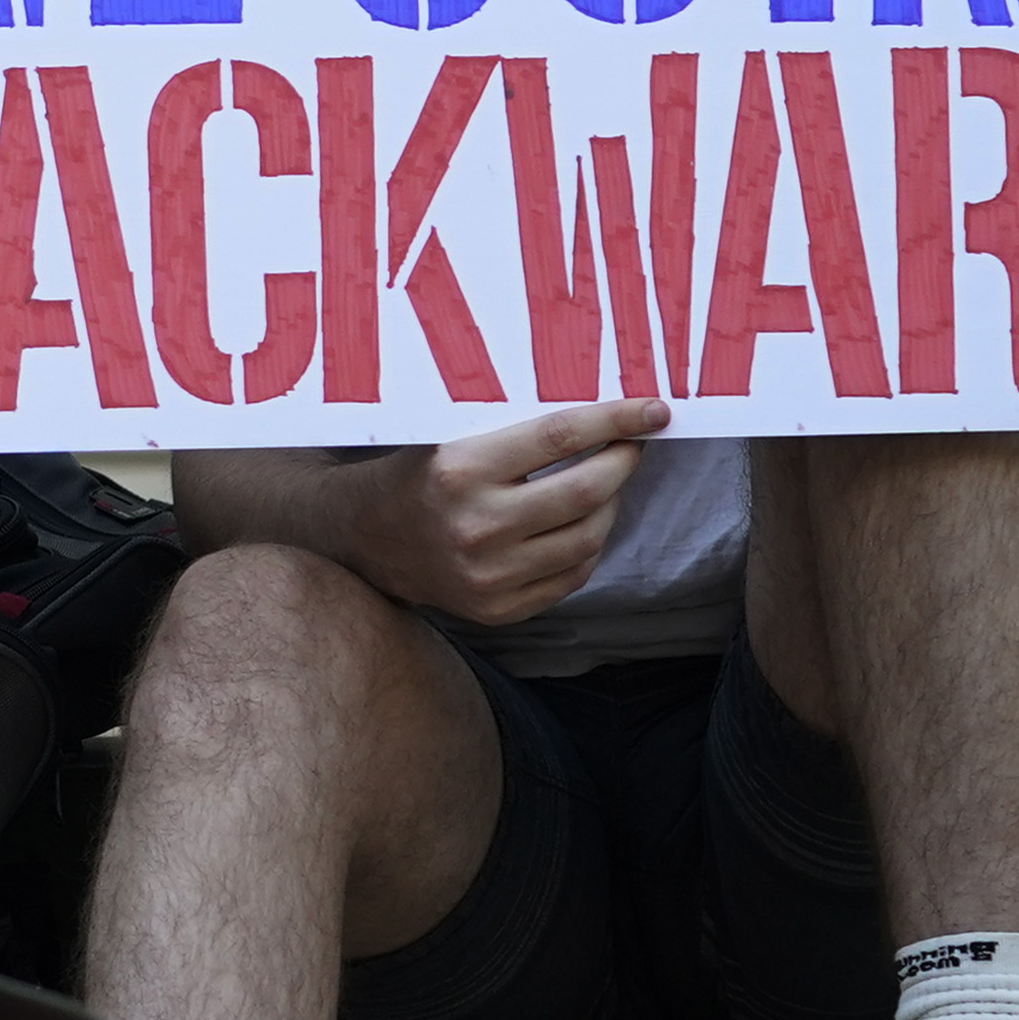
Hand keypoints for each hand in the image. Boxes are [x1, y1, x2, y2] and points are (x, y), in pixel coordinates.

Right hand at [343, 399, 671, 623]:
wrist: (365, 540)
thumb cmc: (415, 473)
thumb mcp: (448, 436)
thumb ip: (513, 431)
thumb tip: (596, 413)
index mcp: (460, 469)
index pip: (559, 436)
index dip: (615, 420)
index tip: (654, 411)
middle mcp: (476, 525)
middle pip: (585, 490)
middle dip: (623, 462)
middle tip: (635, 444)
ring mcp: (489, 574)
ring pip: (587, 537)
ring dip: (611, 504)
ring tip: (608, 483)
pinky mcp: (498, 608)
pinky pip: (571, 575)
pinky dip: (589, 545)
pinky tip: (583, 523)